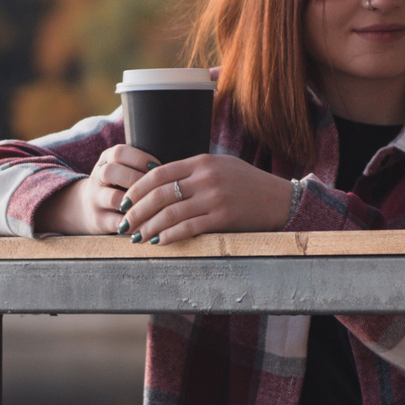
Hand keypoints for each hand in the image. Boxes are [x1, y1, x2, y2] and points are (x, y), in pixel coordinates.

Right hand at [34, 144, 158, 235]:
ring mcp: (95, 199)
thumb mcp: (123, 169)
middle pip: (111, 172)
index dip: (141, 159)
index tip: (159, 168)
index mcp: (106, 160)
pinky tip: (150, 224)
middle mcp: (97, 178)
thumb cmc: (118, 185)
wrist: (87, 207)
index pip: (119, 153)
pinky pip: (116, 222)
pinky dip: (135, 224)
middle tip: (157, 187)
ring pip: (113, 198)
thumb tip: (174, 169)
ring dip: (136, 203)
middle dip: (137, 179)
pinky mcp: (98, 220)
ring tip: (156, 207)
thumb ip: (142, 166)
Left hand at [124, 154, 294, 243]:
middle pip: (159, 194)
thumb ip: (193, 171)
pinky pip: (188, 228)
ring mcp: (215, 198)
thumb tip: (161, 181)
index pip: (158, 173)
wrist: (281, 199)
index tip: (125, 201)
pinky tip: (158, 242)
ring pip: (170, 213)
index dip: (137, 188)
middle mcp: (206, 177)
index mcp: (202, 161)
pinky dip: (169, 236)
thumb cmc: (248, 184)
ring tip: (136, 237)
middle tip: (124, 223)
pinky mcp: (223, 218)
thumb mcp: (220, 167)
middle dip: (136, 210)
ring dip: (148, 227)